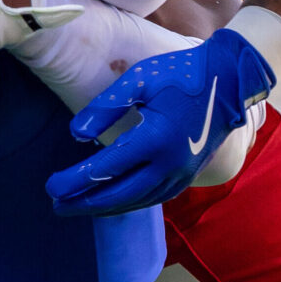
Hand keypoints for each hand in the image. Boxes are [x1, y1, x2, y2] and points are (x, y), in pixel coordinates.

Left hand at [47, 25, 275, 216]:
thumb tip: (75, 134)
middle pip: (119, 195)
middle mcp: (169, 164)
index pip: (105, 169)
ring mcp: (181, 174)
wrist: (230, 80)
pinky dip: (128, 203)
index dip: (75, 181)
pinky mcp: (188, 176)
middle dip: (84, 203)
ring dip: (105, 208)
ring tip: (77, 208)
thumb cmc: (180, 73)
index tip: (51, 187)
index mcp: (155, 138)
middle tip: (57, 206)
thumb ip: (105, 106)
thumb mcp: (139, 79)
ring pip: (136, 201)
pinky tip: (112, 202)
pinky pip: (153, 198)